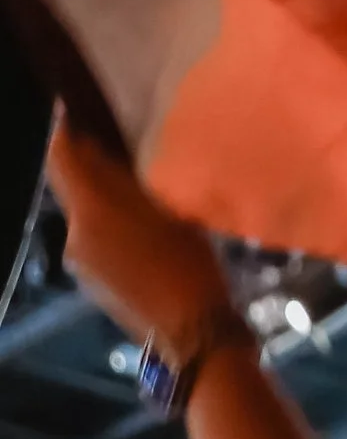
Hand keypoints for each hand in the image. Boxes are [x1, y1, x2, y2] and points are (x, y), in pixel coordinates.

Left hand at [48, 122, 229, 343]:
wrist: (193, 333)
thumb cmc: (189, 265)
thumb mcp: (169, 210)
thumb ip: (132, 179)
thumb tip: (109, 151)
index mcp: (91, 210)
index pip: (62, 157)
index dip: (65, 128)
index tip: (76, 106)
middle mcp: (75, 234)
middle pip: (71, 186)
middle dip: (88, 163)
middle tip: (117, 144)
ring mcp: (81, 263)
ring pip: (84, 214)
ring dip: (101, 196)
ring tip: (135, 186)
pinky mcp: (94, 283)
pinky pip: (94, 240)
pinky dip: (108, 224)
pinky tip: (139, 228)